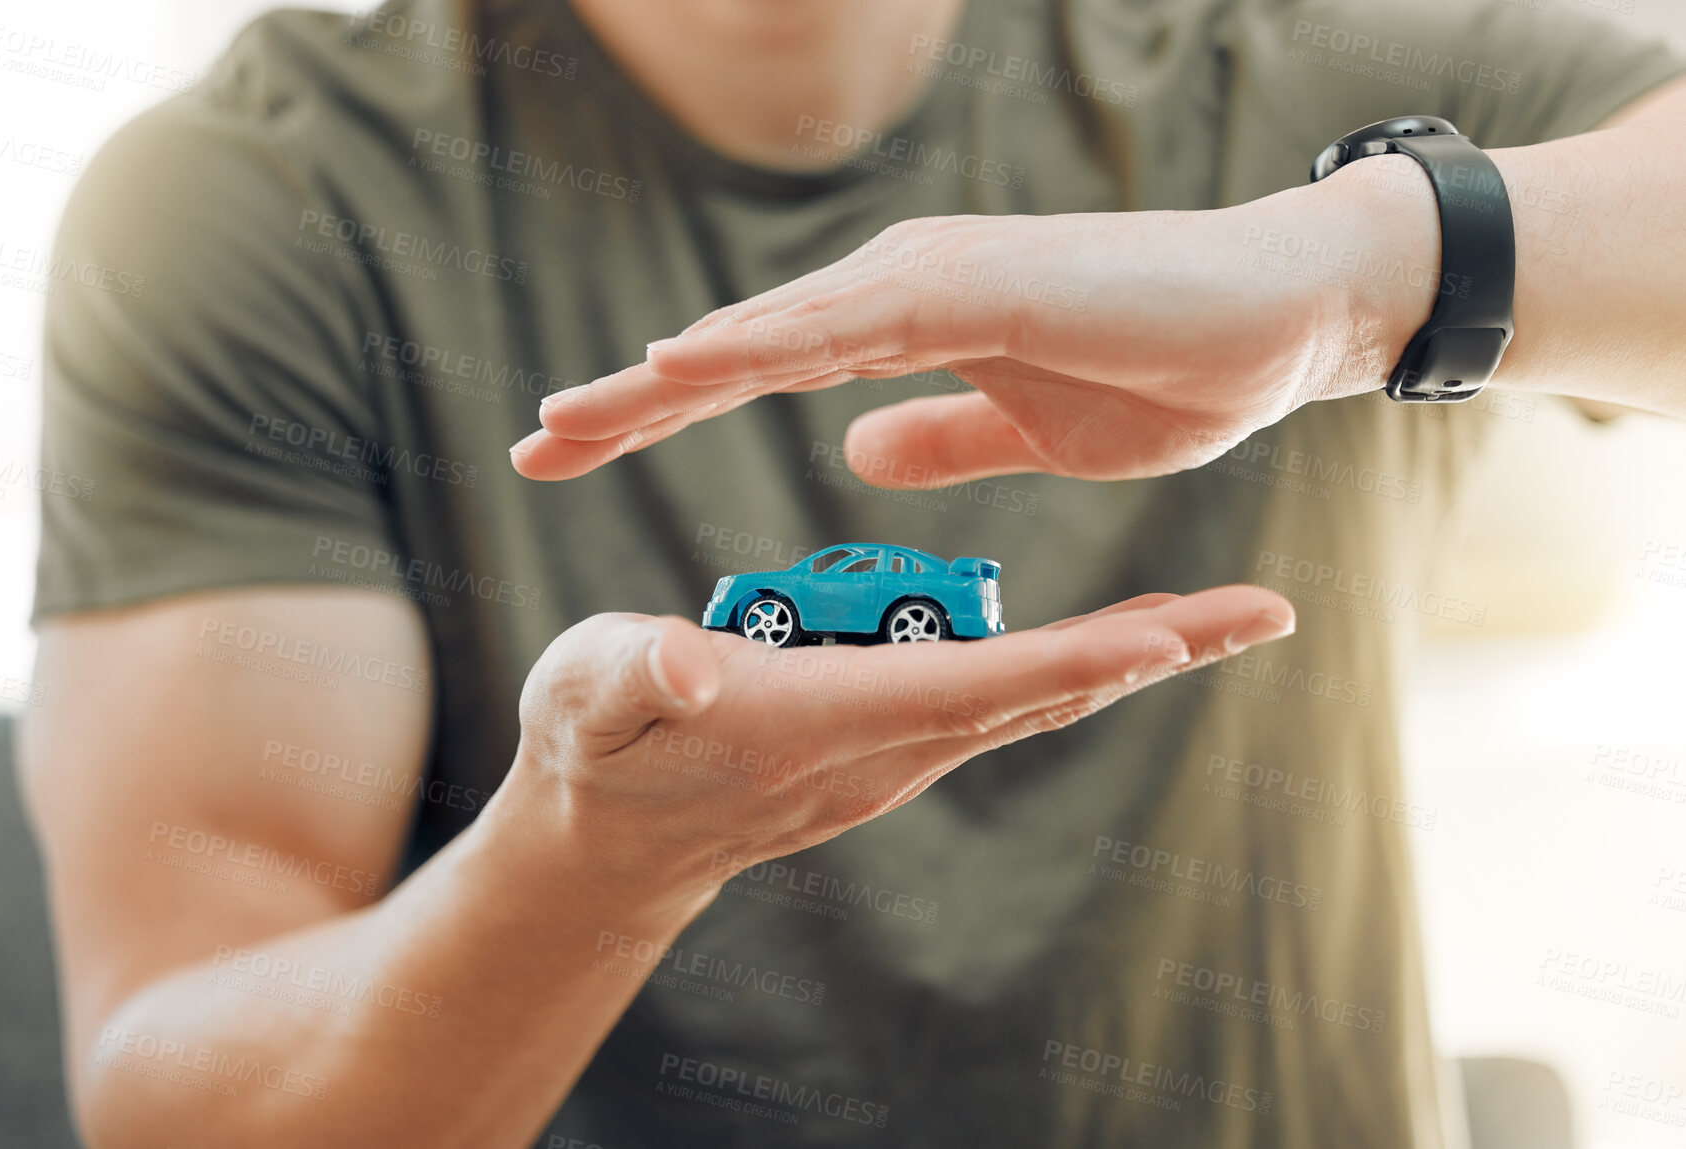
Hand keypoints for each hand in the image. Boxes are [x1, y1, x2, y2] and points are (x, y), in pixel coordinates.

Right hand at [495, 588, 1294, 895]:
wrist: (607, 840)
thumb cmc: (595, 748)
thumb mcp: (587, 694)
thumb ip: (635, 673)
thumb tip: (689, 661)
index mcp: (816, 720)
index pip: (967, 685)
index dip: (1073, 654)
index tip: (1174, 631)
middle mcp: (879, 747)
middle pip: (1038, 695)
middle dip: (1152, 653)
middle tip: (1264, 614)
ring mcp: (889, 751)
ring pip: (1030, 699)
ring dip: (1129, 655)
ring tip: (1222, 615)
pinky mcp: (884, 740)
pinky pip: (997, 701)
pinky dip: (1069, 665)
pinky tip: (1117, 640)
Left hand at [511, 164, 1430, 486]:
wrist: (1282, 318)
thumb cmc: (1166, 370)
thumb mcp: (1026, 432)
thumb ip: (939, 436)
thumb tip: (854, 454)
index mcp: (900, 329)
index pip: (755, 375)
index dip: (660, 411)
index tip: (576, 447)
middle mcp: (896, 291)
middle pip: (736, 352)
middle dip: (630, 401)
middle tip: (535, 442)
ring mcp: (931, 280)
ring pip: (770, 334)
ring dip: (667, 376)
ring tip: (573, 415)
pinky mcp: (975, 288)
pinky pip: (849, 324)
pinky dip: (762, 343)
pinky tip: (687, 364)